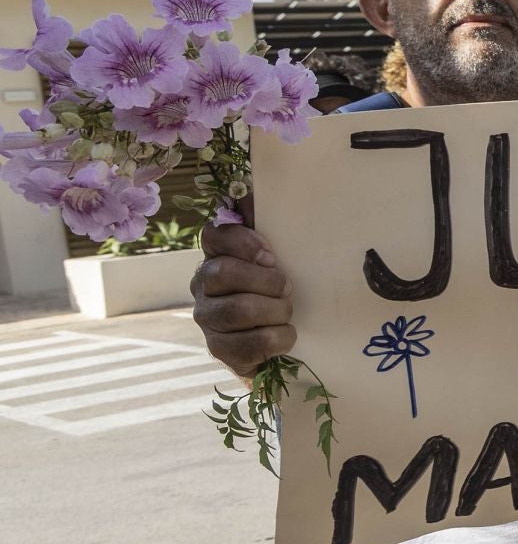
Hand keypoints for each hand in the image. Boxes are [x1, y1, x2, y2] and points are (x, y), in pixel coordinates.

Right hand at [192, 221, 294, 376]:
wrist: (279, 341)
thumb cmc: (278, 290)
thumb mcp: (278, 257)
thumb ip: (267, 225)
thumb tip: (253, 194)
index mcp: (217, 255)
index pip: (214, 234)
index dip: (242, 241)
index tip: (272, 255)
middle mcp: (203, 285)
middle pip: (224, 273)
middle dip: (267, 281)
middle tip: (287, 288)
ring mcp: (208, 318)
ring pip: (238, 310)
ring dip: (276, 311)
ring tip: (288, 312)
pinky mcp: (220, 349)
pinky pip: (250, 344)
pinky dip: (279, 338)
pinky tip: (286, 335)